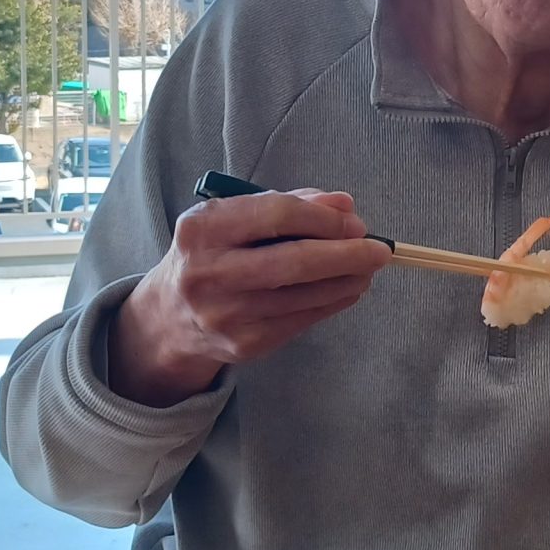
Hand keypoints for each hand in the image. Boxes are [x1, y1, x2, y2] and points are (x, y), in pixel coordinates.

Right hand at [108, 189, 389, 406]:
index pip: (277, 214)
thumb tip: (345, 206)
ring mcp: (226, 314)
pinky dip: (332, 302)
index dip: (324, 217)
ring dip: (347, 280)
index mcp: (203, 228)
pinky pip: (302, 320)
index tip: (355, 220)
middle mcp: (209, 272)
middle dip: (346, 254)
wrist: (169, 317)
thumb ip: (288, 204)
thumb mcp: (234, 219)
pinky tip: (347, 289)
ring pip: (304, 296)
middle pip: (294, 261)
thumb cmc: (212, 254)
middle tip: (380, 250)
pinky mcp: (244, 344)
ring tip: (368, 269)